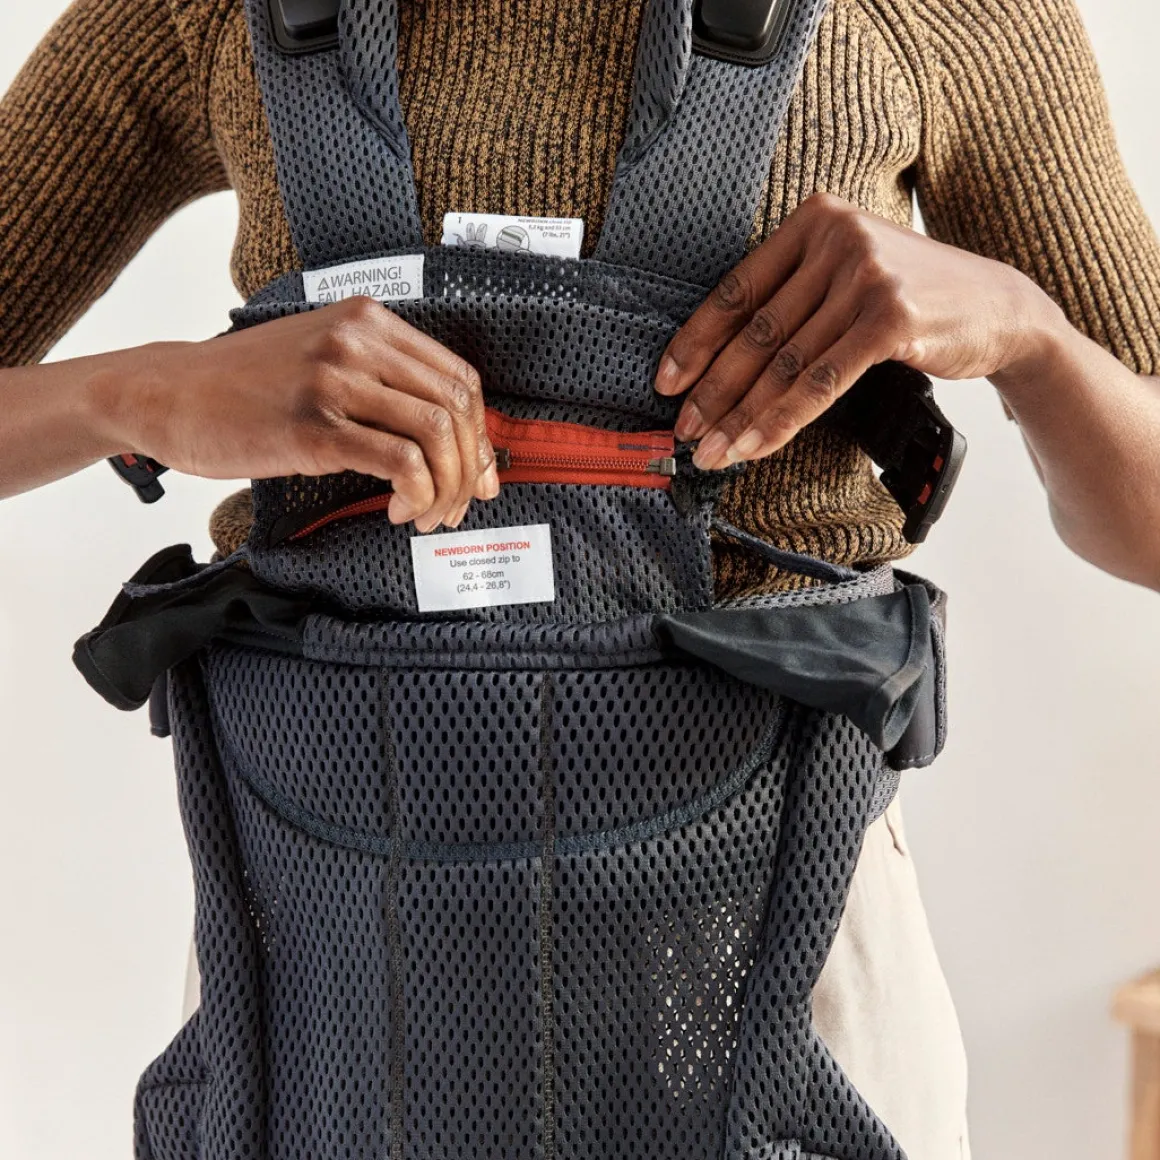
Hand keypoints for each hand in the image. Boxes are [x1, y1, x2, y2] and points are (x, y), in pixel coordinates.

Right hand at [105, 296, 498, 531]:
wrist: (167, 394)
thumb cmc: (246, 388)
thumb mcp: (323, 360)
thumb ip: (383, 385)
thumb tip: (452, 442)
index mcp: (368, 320)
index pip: (460, 377)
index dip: (481, 436)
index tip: (478, 476)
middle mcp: (357, 340)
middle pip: (457, 407)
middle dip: (470, 468)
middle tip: (457, 507)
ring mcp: (335, 380)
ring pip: (436, 434)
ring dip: (447, 488)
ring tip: (427, 515)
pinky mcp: (314, 426)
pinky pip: (400, 462)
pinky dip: (416, 494)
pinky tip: (398, 510)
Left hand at [654, 193, 1056, 468]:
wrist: (999, 306)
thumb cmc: (911, 298)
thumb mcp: (848, 275)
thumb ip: (794, 296)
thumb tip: (721, 358)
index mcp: (814, 220)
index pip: (737, 290)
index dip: (695, 342)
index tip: (666, 383)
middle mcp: (837, 238)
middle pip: (756, 331)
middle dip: (713, 390)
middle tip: (684, 431)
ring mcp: (865, 275)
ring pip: (784, 362)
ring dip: (741, 416)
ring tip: (713, 451)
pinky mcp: (890, 318)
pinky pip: (819, 382)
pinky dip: (781, 420)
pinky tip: (754, 447)